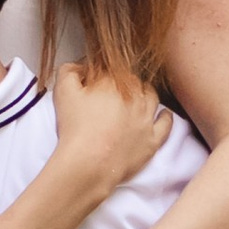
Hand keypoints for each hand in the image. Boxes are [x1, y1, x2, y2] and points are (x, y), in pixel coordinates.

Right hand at [49, 64, 170, 190]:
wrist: (89, 163)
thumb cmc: (75, 128)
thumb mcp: (62, 92)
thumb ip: (69, 71)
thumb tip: (79, 65)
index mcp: (113, 80)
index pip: (109, 68)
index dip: (100, 75)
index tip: (92, 83)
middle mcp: (135, 95)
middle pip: (132, 81)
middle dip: (121, 83)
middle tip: (109, 94)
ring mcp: (147, 117)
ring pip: (152, 96)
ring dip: (144, 94)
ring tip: (135, 99)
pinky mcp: (153, 138)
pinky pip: (166, 123)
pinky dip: (165, 116)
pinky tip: (162, 114)